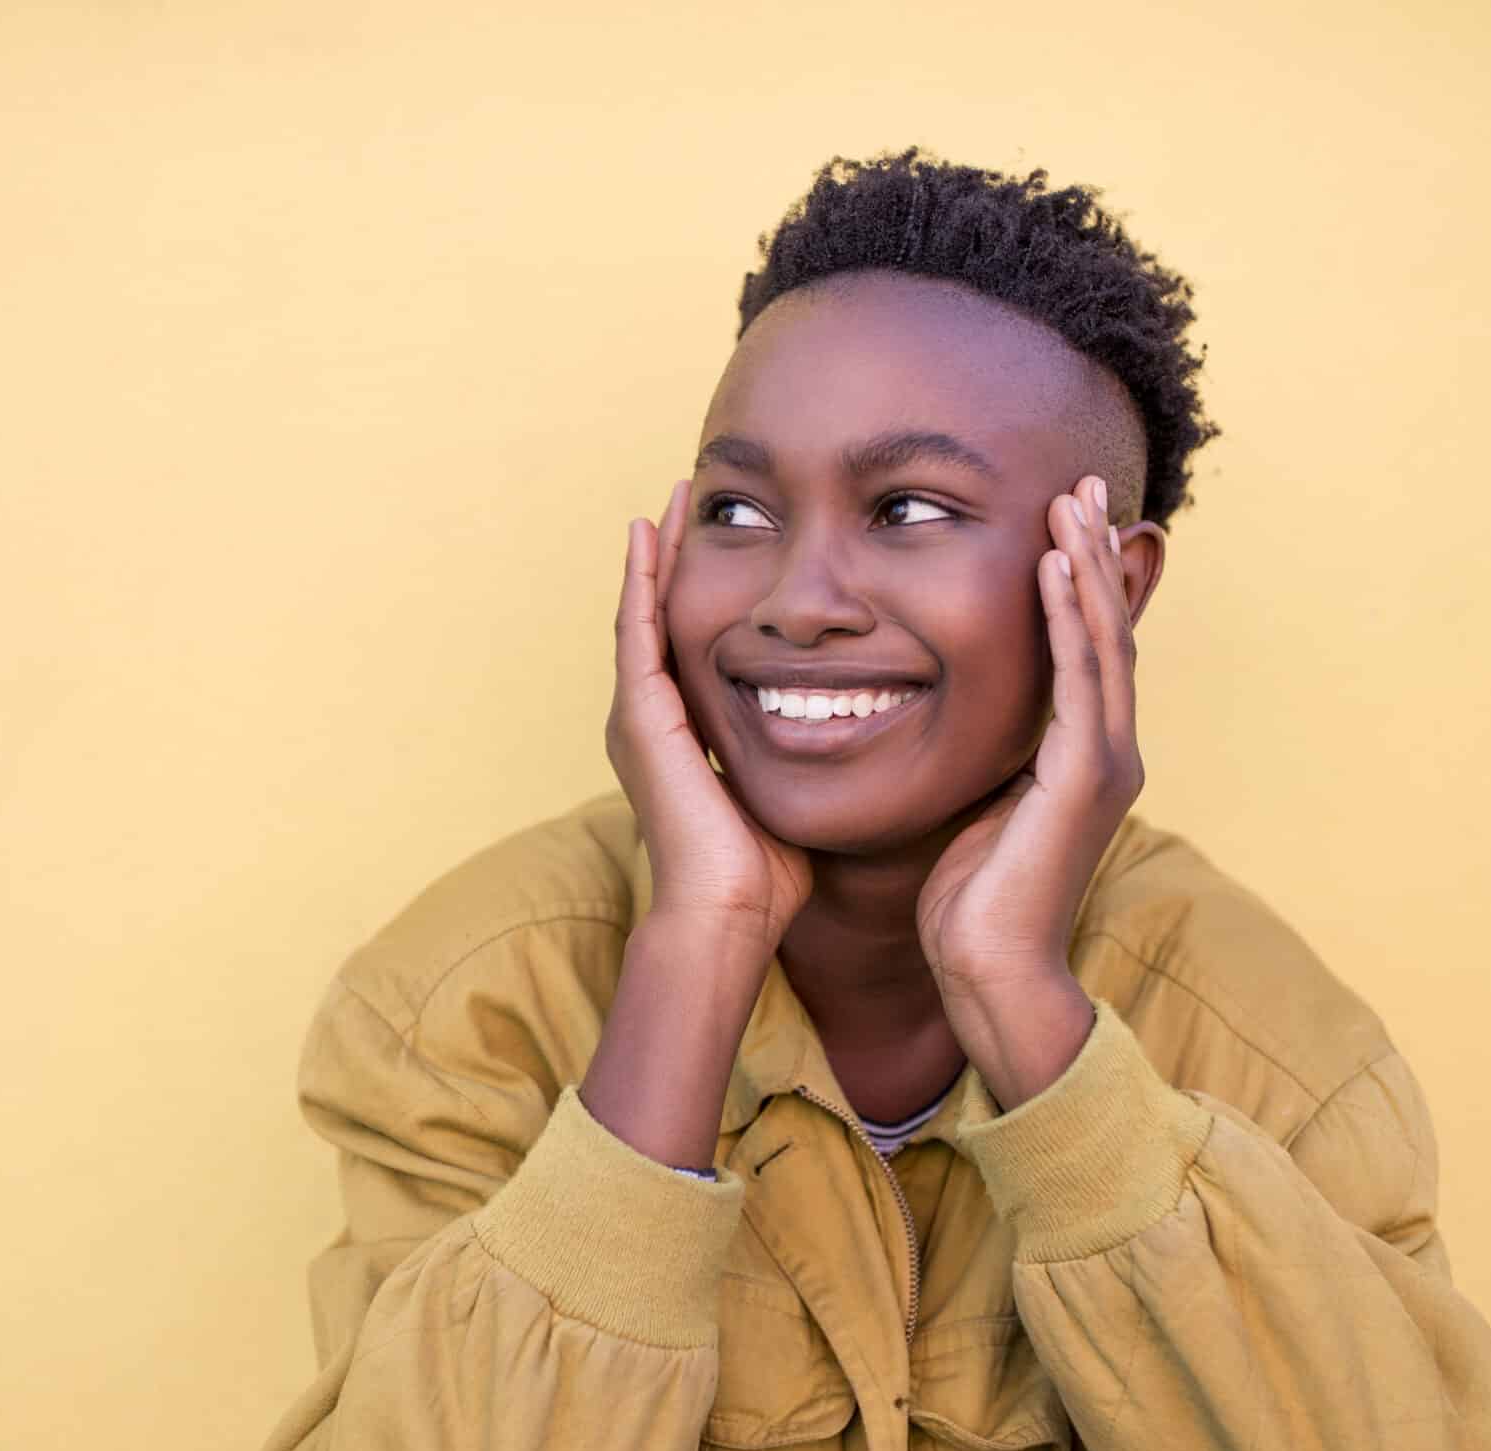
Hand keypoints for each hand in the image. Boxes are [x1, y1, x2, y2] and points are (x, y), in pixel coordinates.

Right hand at [607, 480, 812, 944]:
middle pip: (660, 617)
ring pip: (643, 612)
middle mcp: (649, 720)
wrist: (728, 913)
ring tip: (672, 498)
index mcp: (680, 736)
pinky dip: (644, 578)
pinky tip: (651, 532)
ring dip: (658, 553)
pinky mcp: (642, 718)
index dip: (701, 591)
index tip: (729, 541)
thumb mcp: (787, 790)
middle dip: (675, 558)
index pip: (688, 644)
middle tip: (690, 496)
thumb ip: (802, 754)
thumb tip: (851, 729)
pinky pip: (639, 630)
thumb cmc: (765, 873)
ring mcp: (639, 716)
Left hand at [917, 474, 1141, 1040]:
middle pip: (1107, 631)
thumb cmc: (970, 905)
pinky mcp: (1084, 780)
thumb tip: (955, 716)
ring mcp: (1104, 764)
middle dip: (1095, 554)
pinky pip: (1081, 681)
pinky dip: (1068, 618)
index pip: (1086, 650)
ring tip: (1072, 501)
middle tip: (1084, 483)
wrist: (989, 975)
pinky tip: (1054, 567)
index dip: (1079, 582)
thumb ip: (988, 759)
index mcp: (1083, 758)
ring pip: (1102, 643)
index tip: (1064, 519)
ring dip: (1086, 566)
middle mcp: (1108, 752)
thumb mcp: (977, 808)